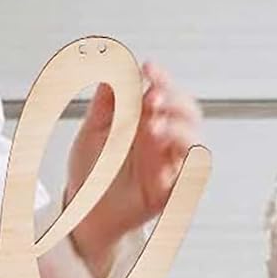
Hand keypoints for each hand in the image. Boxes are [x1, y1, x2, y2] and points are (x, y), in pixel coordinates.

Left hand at [64, 59, 205, 272]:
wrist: (81, 210)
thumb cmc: (92, 170)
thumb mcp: (93, 130)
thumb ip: (106, 102)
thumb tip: (116, 67)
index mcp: (148, 121)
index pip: (166, 92)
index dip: (162, 78)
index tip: (148, 67)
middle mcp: (164, 140)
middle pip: (188, 112)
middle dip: (174, 99)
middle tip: (151, 96)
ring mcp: (170, 165)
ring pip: (195, 142)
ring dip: (179, 129)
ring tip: (152, 126)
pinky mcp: (172, 191)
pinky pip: (192, 176)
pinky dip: (187, 162)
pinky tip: (168, 151)